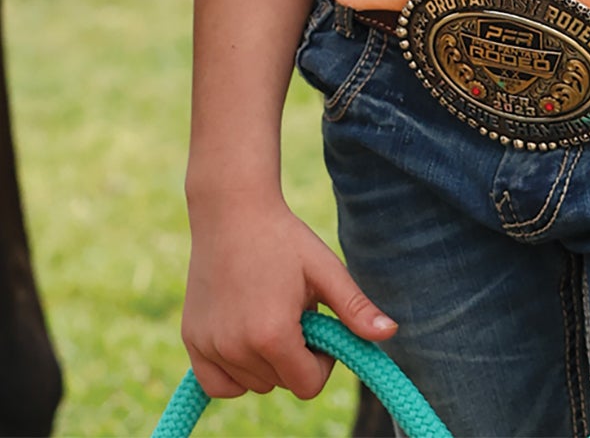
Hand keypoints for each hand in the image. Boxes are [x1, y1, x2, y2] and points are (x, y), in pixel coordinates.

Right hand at [183, 195, 396, 399]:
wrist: (231, 210)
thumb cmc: (284, 238)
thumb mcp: (325, 269)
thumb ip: (355, 308)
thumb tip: (390, 334)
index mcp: (273, 335)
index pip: (308, 385)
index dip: (322, 361)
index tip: (319, 326)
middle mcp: (236, 348)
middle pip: (280, 383)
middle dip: (294, 355)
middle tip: (292, 310)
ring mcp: (209, 346)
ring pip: (252, 384)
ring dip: (266, 360)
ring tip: (268, 310)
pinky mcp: (191, 340)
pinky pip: (219, 385)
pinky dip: (235, 373)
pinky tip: (244, 337)